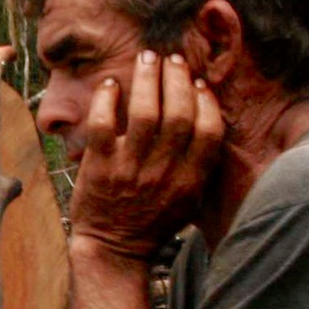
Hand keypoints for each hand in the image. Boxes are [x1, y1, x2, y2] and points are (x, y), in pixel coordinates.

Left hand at [66, 50, 223, 259]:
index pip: (208, 131)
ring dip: (147, 78)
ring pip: (144, 113)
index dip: (205, 101)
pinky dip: (107, 100)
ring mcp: (130, 170)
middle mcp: (163, 173)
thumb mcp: (190, 200)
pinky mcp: (99, 168)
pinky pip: (103, 124)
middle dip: (177, 79)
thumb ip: (202, 165)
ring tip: (147, 58)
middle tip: (172, 59)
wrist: (113, 250)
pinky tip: (111, 85)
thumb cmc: (154, 222)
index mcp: (190, 181)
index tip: (198, 83)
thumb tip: (209, 117)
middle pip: (178, 114)